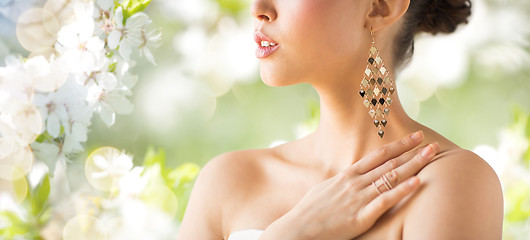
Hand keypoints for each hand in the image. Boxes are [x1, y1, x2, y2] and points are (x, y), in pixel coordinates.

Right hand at [274, 131, 438, 239]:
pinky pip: (385, 200)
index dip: (397, 145)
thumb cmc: (308, 213)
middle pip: (389, 163)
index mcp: (346, 176)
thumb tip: (347, 179)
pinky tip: (417, 182)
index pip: (377, 156)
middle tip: (431, 141)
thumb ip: (340, 184)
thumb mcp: (324, 191)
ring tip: (431, 155)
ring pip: (391, 177)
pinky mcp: (361, 216)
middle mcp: (355, 183)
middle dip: (411, 151)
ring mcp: (358, 198)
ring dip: (413, 164)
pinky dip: (402, 190)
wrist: (297, 230)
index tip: (414, 137)